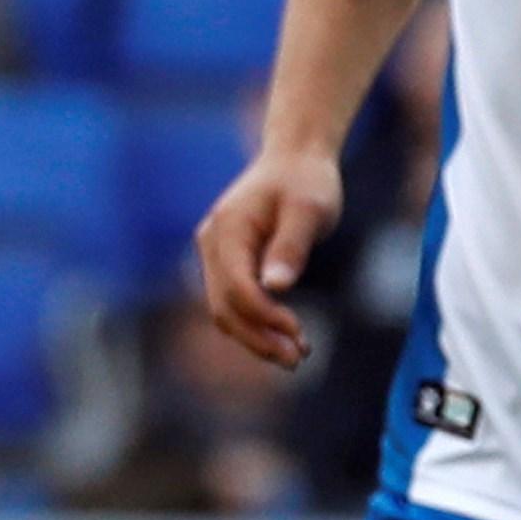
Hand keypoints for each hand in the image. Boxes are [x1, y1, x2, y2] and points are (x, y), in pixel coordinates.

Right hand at [193, 144, 342, 368]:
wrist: (295, 160)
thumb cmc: (306, 181)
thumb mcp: (309, 210)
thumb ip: (291, 246)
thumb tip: (275, 287)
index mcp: (228, 228)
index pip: (236, 287)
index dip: (264, 316)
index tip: (298, 333)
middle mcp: (211, 244)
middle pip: (224, 306)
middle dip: (258, 338)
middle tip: (298, 360)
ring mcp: (214, 255)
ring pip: (225, 310)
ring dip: (256, 337)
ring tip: (296, 356)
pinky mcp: (226, 264)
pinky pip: (233, 303)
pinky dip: (256, 324)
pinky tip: (285, 337)